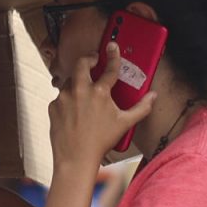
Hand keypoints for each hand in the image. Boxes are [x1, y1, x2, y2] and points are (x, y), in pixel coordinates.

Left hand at [48, 41, 155, 169]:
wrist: (76, 159)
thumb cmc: (100, 142)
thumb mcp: (125, 124)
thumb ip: (141, 108)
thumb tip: (153, 96)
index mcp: (99, 92)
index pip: (110, 68)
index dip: (113, 56)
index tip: (112, 47)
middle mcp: (80, 90)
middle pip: (82, 63)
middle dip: (88, 59)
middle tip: (93, 61)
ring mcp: (64, 98)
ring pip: (70, 81)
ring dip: (77, 82)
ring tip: (84, 92)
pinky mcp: (53, 106)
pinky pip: (61, 97)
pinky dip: (68, 100)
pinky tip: (74, 111)